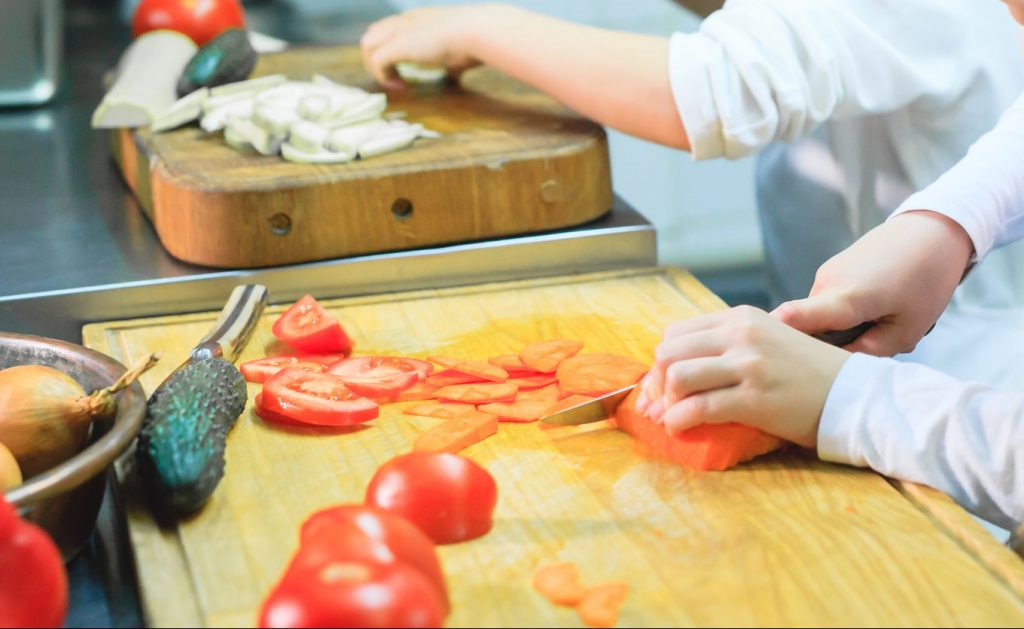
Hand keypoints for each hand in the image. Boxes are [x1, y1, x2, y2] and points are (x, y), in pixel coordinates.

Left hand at [360, 5, 493, 88]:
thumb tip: (457, 73)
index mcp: (418, 18)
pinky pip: (376, 61)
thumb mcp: (460, 48)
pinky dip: (383, 76)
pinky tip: (401, 86)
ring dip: (375, 68)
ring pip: (367, 45)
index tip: (405, 68)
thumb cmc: (475, 39)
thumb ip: (452, 59)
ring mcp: (399, 32)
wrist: (476, 31)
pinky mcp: (397, 46)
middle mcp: (404, 21)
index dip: (390, 49)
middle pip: (372, 34)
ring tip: (394, 83)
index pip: (389, 27)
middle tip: (393, 77)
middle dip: (375, 58)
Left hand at [641, 306, 849, 446]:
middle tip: (664, 404)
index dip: (663, 361)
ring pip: (678, 378)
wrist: (853, 396)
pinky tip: (679, 429)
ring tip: (674, 417)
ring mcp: (748, 366)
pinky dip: (678, 422)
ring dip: (667, 403)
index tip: (665, 384)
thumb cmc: (809, 374)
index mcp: (742, 318)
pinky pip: (698, 408)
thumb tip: (678, 367)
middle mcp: (742, 335)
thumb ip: (730, 344)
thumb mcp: (769, 340)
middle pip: (669, 353)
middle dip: (659, 383)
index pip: (676, 333)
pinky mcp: (754, 399)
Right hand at [773, 210, 973, 355]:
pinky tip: (877, 304)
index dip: (774, 334)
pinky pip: (828, 303)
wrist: (933, 230)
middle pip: (811, 329)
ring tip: (883, 317)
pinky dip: (846, 312)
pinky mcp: (830, 270)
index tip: (758, 348)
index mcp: (845, 298)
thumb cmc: (926, 278)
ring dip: (845, 327)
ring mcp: (825, 275)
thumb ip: (872, 351)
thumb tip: (841, 361)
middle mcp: (825, 284)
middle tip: (876, 339)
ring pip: (822, 317)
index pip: (794, 317)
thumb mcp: (909, 328)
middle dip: (836, 344)